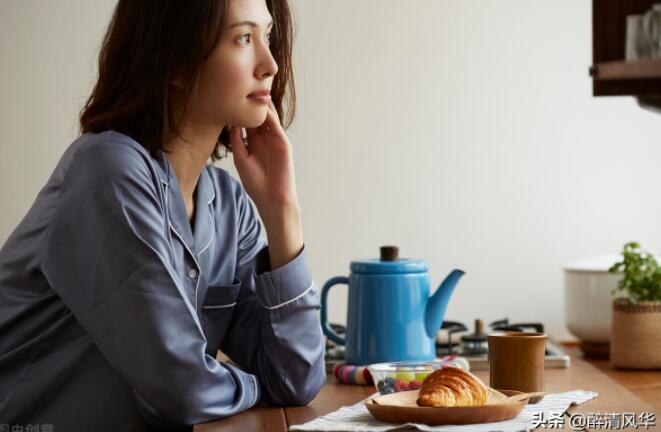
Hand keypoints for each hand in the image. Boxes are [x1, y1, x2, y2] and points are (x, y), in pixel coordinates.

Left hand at [229, 102, 302, 268]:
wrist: (272, 200)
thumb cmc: (257, 183)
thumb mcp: (241, 158)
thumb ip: (237, 141)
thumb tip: (230, 122)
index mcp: (255, 142)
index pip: (248, 120)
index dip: (241, 108)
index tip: (229, 94)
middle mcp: (266, 139)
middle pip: (259, 115)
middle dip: (253, 101)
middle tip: (243, 83)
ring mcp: (276, 141)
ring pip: (269, 118)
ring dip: (263, 105)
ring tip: (254, 88)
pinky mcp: (284, 145)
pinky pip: (277, 128)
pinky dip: (271, 117)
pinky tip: (263, 107)